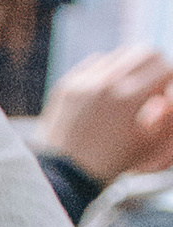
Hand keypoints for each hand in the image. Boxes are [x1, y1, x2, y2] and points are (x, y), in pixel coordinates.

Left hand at [37, 44, 172, 185]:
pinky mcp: (66, 83)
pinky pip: (96, 63)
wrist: (65, 173)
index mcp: (127, 99)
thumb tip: (169, 94)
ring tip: (133, 90)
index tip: (166, 94)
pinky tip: (109, 91)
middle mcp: (104, 84)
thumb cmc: (113, 163)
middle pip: (146, 52)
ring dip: (133, 67)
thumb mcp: (151, 143)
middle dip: (157, 67)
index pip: (165, 68)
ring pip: (120, 54)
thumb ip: (168, 117)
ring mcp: (82, 81)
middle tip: (156, 85)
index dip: (171, 81)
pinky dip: (108, 71)